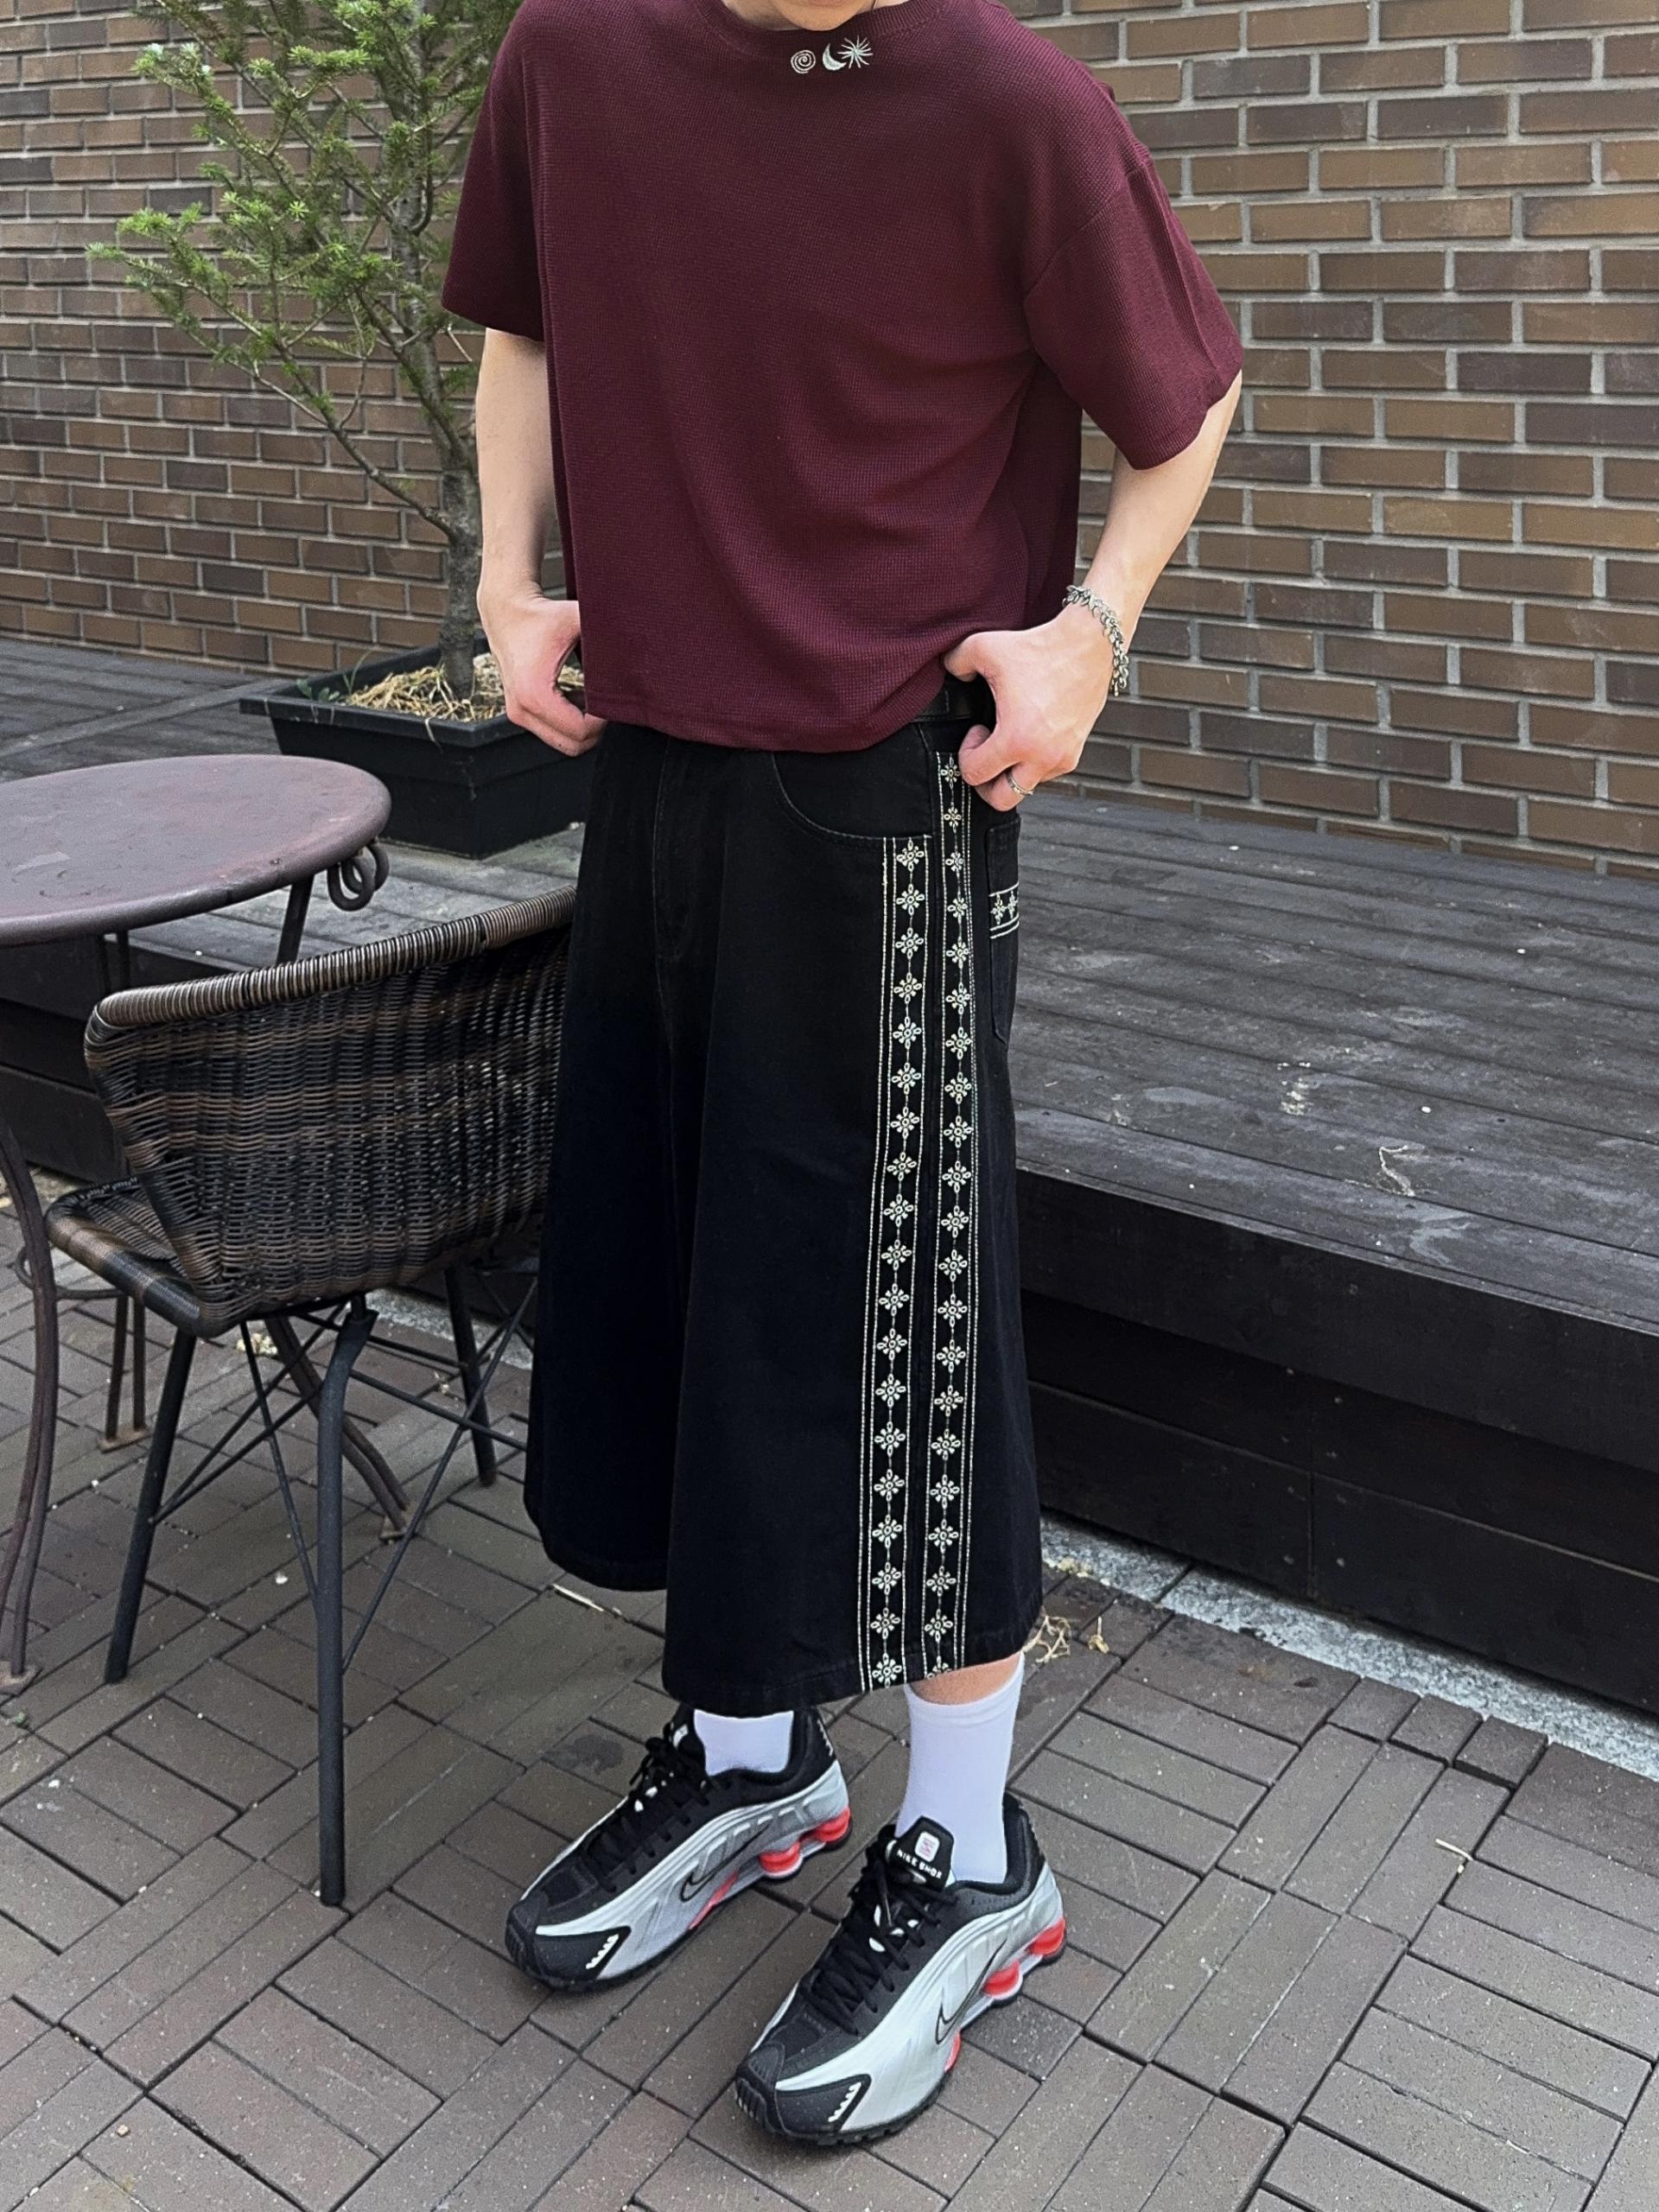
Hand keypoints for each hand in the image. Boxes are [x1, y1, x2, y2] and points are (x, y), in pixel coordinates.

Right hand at [479, 590, 605, 755]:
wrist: (505, 611)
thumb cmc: (540, 615)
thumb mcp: (577, 621)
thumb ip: (608, 636)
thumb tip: (641, 650)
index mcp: (535, 694)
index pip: (580, 732)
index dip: (604, 721)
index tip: (612, 700)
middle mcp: (522, 710)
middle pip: (573, 746)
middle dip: (596, 730)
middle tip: (607, 704)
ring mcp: (518, 714)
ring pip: (563, 743)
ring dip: (583, 728)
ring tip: (593, 700)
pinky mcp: (519, 712)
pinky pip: (552, 732)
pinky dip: (569, 723)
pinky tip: (579, 698)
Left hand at [942, 601, 1120, 809]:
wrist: (1089, 644)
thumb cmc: (1044, 648)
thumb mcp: (985, 647)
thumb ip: (956, 661)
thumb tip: (950, 669)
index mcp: (1016, 739)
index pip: (975, 774)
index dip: (966, 754)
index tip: (977, 730)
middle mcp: (1042, 756)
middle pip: (1001, 800)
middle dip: (985, 782)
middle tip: (986, 754)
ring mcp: (1061, 758)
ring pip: (1026, 787)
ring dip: (1011, 771)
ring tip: (1011, 739)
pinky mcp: (1075, 752)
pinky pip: (1046, 774)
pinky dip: (1033, 763)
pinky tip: (1030, 734)